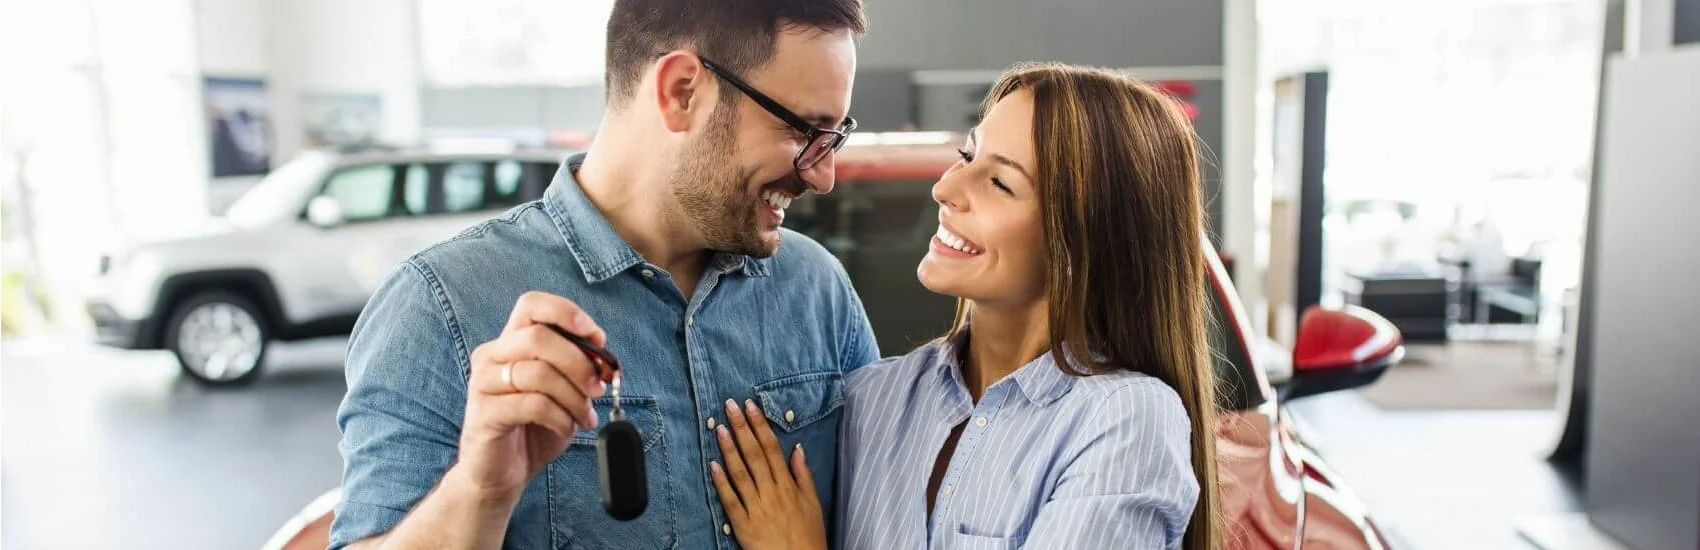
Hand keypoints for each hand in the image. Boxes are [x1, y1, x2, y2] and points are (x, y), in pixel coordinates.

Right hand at [454, 291, 607, 499]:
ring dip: (573, 396)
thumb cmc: (533, 427)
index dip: (567, 313)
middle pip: (538, 336)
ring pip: (538, 372)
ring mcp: (483, 383)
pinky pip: (532, 404)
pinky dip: (560, 416)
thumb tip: (604, 359)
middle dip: (578, 361)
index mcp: (511, 343)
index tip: (596, 336)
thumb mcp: (563, 393)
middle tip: (597, 388)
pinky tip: (565, 427)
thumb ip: (578, 370)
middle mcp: (491, 356)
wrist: (501, 473)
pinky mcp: (483, 413)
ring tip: (584, 415)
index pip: (532, 304)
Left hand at [710, 399, 827, 549]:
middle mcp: (772, 493)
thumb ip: (804, 476)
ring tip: (719, 428)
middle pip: (755, 454)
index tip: (750, 407)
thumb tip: (798, 450)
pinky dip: (721, 482)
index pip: (772, 448)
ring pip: (740, 473)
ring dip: (729, 449)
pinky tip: (712, 465)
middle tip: (730, 406)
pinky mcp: (743, 526)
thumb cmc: (808, 538)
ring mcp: (757, 508)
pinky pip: (731, 501)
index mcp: (789, 486)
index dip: (760, 426)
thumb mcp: (814, 504)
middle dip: (742, 428)